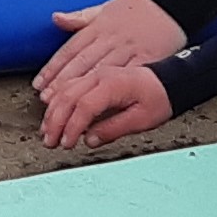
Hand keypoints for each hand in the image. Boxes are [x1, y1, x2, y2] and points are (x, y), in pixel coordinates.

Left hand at [31, 0, 184, 136]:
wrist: (172, 7)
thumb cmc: (138, 10)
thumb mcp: (106, 7)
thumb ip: (80, 18)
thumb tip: (55, 18)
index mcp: (99, 27)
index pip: (70, 50)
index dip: (53, 69)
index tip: (40, 86)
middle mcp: (111, 39)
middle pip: (81, 64)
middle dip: (62, 85)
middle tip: (47, 104)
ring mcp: (128, 49)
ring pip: (100, 73)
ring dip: (82, 93)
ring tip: (67, 112)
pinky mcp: (146, 60)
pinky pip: (127, 79)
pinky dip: (113, 94)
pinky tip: (101, 109)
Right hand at [35, 65, 169, 146]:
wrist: (169, 79)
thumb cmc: (159, 98)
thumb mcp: (142, 120)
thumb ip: (114, 129)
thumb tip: (89, 139)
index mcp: (113, 85)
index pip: (84, 106)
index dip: (72, 126)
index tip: (66, 143)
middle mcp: (100, 76)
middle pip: (68, 96)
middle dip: (55, 120)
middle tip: (49, 141)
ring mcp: (96, 74)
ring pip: (65, 89)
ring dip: (53, 111)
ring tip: (47, 130)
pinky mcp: (94, 75)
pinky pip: (69, 84)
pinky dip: (57, 99)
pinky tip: (52, 110)